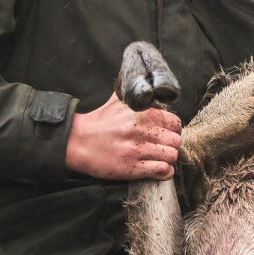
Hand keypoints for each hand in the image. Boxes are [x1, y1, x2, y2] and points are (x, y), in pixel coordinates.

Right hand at [64, 94, 181, 179]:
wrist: (77, 141)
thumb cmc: (98, 122)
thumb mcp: (117, 102)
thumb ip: (134, 95)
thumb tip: (146, 82)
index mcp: (142, 113)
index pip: (175, 123)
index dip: (173, 130)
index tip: (166, 134)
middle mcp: (142, 130)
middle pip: (176, 141)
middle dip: (172, 145)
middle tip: (163, 147)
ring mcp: (137, 150)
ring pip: (171, 156)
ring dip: (168, 159)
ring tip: (160, 158)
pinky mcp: (131, 167)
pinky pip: (162, 170)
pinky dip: (164, 172)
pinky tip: (158, 169)